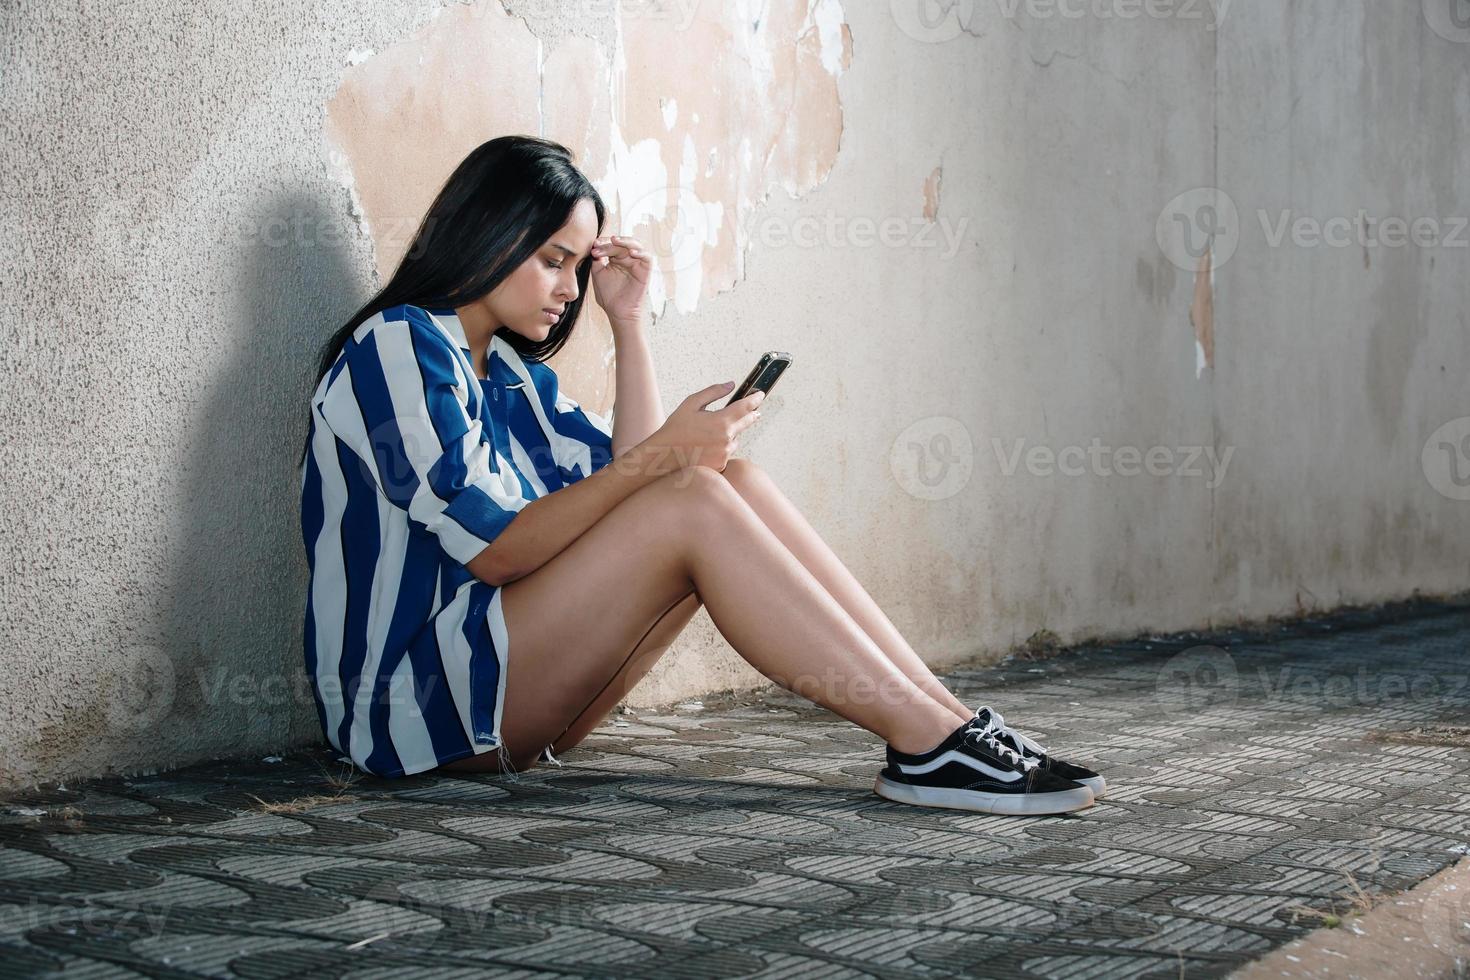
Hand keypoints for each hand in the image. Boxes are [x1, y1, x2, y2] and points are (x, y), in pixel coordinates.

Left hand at [589, 234, 651, 328]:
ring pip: (634, 245)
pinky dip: (641, 252)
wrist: (617, 311)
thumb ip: (597, 259)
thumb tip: (595, 245)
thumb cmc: (608, 296)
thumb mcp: (597, 273)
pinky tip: (631, 252)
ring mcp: (637, 263)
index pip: (611, 245)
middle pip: (621, 243)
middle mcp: (627, 259)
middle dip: (609, 243)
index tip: (593, 245)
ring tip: (614, 240)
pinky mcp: (645, 270)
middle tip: (598, 246)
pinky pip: (647, 257)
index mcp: (616, 259)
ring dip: (625, 241)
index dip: (603, 243)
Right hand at [635, 382, 764, 475]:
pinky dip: (720, 448)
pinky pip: (726, 452)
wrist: (663, 456)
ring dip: (729, 434)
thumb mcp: (691, 404)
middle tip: (755, 410)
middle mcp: (726, 439)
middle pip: (746, 423)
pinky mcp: (720, 465)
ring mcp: (724, 454)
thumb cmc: (675, 429)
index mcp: (720, 422)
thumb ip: (713, 392)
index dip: (755, 399)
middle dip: (751, 414)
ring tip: (709, 433)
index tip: (761, 395)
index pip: (745, 407)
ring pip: (735, 439)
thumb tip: (730, 385)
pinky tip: (705, 446)